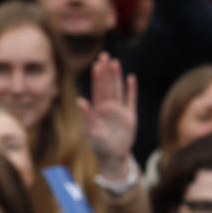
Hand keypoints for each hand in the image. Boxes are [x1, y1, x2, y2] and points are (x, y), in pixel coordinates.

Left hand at [78, 54, 136, 179]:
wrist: (113, 156)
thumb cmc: (99, 145)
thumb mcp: (92, 131)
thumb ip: (88, 116)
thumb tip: (80, 100)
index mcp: (98, 109)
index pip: (98, 89)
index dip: (98, 76)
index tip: (97, 63)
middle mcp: (108, 107)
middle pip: (107, 85)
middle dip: (106, 71)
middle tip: (104, 55)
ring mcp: (119, 110)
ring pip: (118, 89)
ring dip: (117, 76)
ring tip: (115, 62)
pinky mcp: (130, 116)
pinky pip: (130, 99)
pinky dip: (131, 89)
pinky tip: (131, 78)